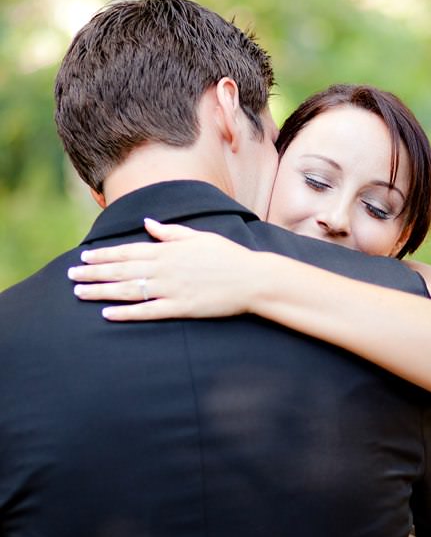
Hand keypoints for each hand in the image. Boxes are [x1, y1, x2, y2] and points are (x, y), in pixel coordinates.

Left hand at [68, 219, 257, 320]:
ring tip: (80, 292)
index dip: (104, 255)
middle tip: (71, 275)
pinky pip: (147, 311)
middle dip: (93, 272)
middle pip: (121, 270)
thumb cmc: (229, 256)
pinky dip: (126, 313)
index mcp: (168, 250)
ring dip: (101, 291)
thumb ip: (170, 232)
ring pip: (128, 290)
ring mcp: (171, 289)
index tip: (84, 256)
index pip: (127, 251)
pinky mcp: (181, 307)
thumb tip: (148, 223)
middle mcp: (165, 268)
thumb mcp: (199, 237)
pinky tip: (107, 313)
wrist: (253, 279)